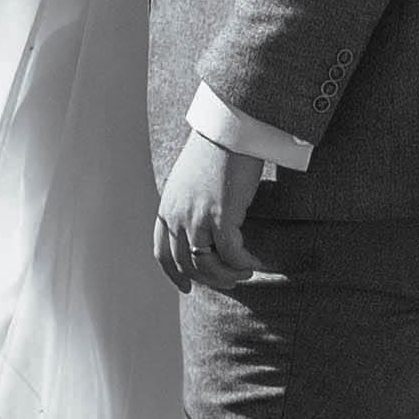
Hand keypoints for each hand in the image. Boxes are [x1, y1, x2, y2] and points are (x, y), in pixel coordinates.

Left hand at [154, 131, 268, 291]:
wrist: (228, 130)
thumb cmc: (214, 152)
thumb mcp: (188, 183)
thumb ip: (187, 206)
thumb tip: (200, 230)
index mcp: (166, 209)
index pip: (162, 254)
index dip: (175, 275)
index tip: (187, 288)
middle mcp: (176, 216)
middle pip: (187, 265)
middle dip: (210, 279)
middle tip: (231, 281)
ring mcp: (197, 217)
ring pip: (209, 265)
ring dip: (229, 275)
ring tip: (246, 271)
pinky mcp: (221, 215)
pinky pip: (232, 254)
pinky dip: (244, 263)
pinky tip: (255, 261)